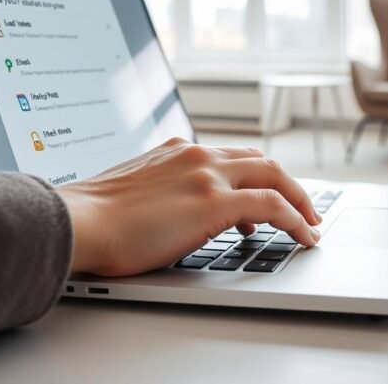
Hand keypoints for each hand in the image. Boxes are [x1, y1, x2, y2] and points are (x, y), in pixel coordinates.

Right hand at [57, 137, 322, 276]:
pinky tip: (305, 235)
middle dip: (288, 184)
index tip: (268, 194)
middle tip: (303, 207)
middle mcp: (197, 154)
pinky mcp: (214, 201)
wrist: (77, 222)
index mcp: (178, 151)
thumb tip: (176, 214)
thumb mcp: (134, 192)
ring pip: (274, 176)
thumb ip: (162, 190)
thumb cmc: (94, 218)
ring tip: (309, 224)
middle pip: (260, 161)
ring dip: (298, 200)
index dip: (257, 176)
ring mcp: (207, 174)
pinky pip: (273, 205)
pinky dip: (296, 219)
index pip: (232, 156)